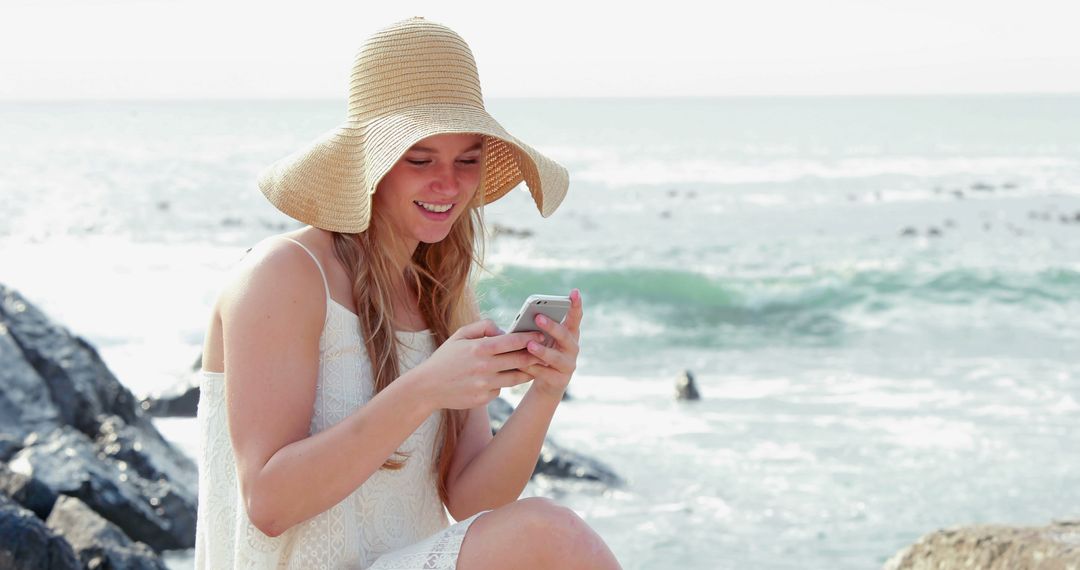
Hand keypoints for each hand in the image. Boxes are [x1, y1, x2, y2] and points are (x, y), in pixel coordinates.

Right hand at [414, 319, 544, 410]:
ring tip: (533, 366)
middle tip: (546, 351)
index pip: (513, 341)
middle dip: (536, 355)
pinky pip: (500, 389)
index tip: (541, 335)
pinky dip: (502, 383)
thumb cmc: (445, 358)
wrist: (427, 387)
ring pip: (516, 378)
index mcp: (480, 348)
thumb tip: (503, 329)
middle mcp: (485, 367)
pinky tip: (499, 379)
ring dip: (527, 372)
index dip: (530, 337)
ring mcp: (485, 385)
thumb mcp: (459, 335)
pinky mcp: (484, 398)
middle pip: (520, 360)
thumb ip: (483, 327)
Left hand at [521, 289, 582, 398]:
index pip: (575, 317)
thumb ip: (538, 329)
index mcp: (570, 334)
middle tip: (538, 317)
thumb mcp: (542, 340)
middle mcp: (573, 348)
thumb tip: (525, 318)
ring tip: (530, 345)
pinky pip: (545, 373)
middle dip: (552, 326)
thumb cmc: (541, 355)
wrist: (546, 385)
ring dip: (542, 350)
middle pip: (565, 336)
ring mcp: (568, 365)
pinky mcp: (560, 381)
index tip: (575, 292)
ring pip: (555, 357)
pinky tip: (523, 365)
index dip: (576, 305)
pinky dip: (533, 368)